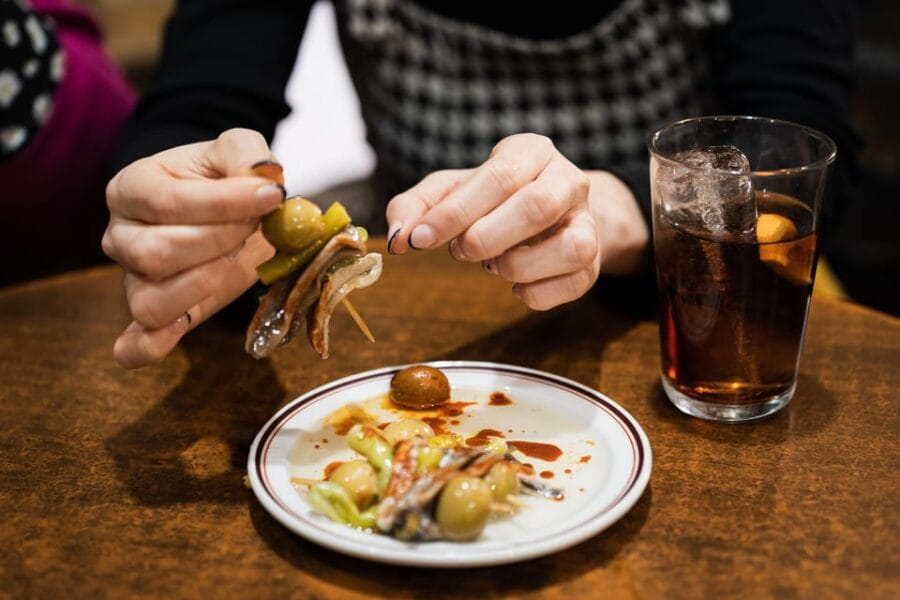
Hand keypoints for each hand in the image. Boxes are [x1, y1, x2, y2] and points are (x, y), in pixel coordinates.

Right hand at [102, 128, 282, 367]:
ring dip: (206, 283)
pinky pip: (137, 344)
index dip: (224, 204)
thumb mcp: (237, 149)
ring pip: (152, 301)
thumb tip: (262, 177)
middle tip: (251, 227)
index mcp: (131, 188)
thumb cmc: (222, 178)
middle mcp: (120, 236)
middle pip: (159, 254)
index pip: (167, 203)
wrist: (224, 209)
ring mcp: (131, 280)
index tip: (270, 197)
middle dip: (220, 242)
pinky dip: (151, 348)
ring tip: (232, 257)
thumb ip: (248, 154)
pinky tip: (174, 334)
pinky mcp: (152, 316)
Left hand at [386, 133, 648, 309]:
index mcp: (530, 151)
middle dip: (488, 237)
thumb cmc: (494, 197)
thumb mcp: (451, 190)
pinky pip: (575, 283)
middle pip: (537, 206)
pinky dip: (538, 293)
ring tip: (494, 265)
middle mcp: (568, 180)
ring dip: (519, 266)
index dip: (456, 212)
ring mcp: (587, 221)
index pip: (498, 177)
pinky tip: (516, 285)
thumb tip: (398, 239)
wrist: (552, 211)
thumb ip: (416, 207)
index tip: (421, 239)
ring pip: (570, 247)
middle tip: (460, 252)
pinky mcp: (594, 259)